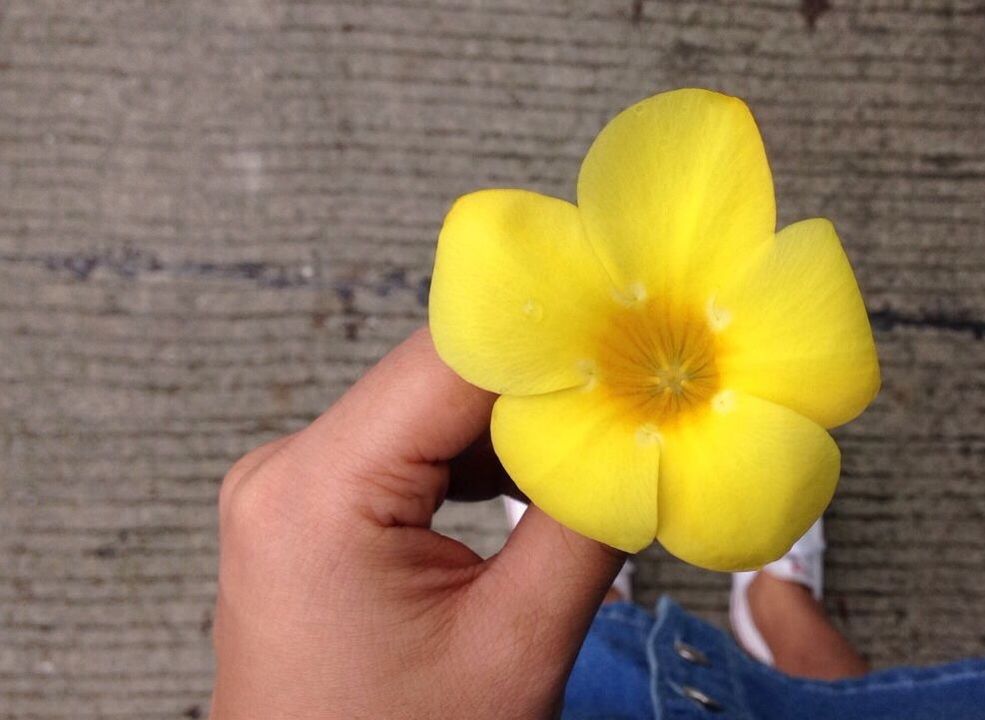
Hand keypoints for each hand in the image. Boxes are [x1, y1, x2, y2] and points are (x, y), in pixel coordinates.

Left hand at [211, 328, 623, 718]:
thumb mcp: (515, 645)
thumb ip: (585, 522)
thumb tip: (647, 433)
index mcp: (314, 493)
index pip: (452, 362)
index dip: (556, 343)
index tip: (641, 338)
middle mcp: (286, 471)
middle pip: (441, 381)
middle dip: (547, 388)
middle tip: (642, 396)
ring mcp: (294, 489)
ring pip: (432, 413)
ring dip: (520, 427)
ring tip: (603, 446)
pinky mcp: (314, 512)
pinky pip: (412, 452)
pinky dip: (484, 461)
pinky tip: (544, 482)